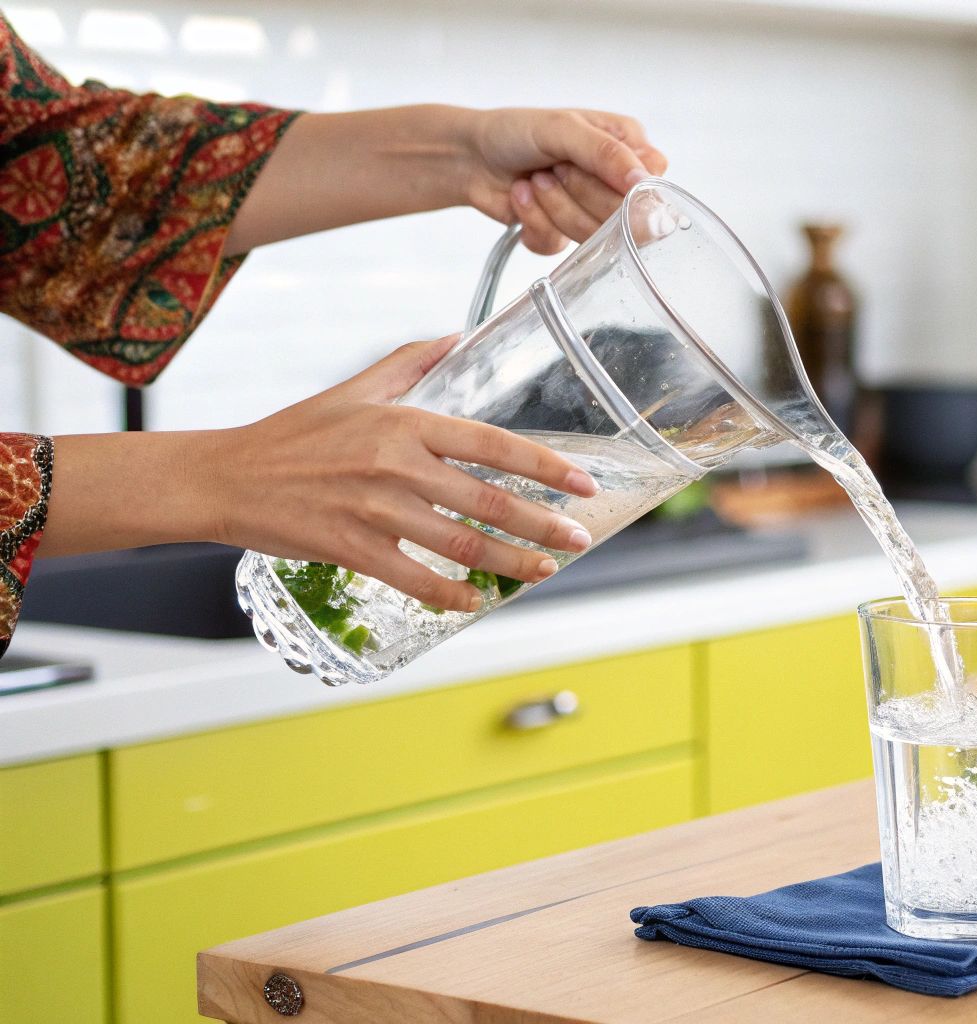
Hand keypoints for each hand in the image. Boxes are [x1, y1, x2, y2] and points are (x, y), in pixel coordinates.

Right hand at [202, 336, 599, 610]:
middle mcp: (396, 464)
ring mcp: (374, 509)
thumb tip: (458, 335)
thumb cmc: (294, 434)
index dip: (546, 467)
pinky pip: (415, 578)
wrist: (225, 476)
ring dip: (511, 563)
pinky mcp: (351, 547)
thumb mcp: (355, 389)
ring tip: (544, 571)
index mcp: (405, 423)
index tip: (584, 484)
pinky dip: (452, 595)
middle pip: (489, 501)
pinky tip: (477, 601)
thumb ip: (411, 362)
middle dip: (543, 525)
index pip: (494, 444)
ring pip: (461, 544)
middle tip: (578, 539)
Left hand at [462, 108, 669, 254]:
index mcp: (629, 148)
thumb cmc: (516, 130)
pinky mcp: (564, 235)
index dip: (620, 189)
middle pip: (622, 217)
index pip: (650, 187)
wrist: (470, 155)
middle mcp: (616, 183)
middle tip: (554, 169)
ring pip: (591, 236)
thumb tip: (642, 181)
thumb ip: (606, 153)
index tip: (583, 167)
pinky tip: (523, 197)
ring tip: (535, 180)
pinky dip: (533, 222)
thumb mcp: (563, 128)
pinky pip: (559, 247)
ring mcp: (592, 212)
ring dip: (553, 206)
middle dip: (578, 193)